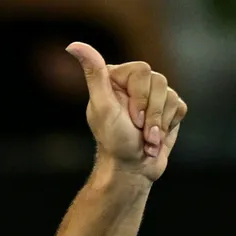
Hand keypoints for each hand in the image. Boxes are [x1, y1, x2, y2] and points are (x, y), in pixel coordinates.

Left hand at [67, 42, 187, 182]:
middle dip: (150, 111)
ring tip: (146, 138)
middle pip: (159, 81)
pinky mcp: (168, 110)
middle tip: (137, 128)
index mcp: (114, 81)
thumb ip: (94, 75)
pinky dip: (169, 125)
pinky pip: (180, 106)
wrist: (132, 169)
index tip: (129, 117)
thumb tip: (75, 46)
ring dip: (159, 122)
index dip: (139, 96)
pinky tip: (155, 138)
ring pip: (171, 94)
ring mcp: (151, 98)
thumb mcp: (102, 106)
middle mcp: (133, 86)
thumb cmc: (114, 140)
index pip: (141, 70)